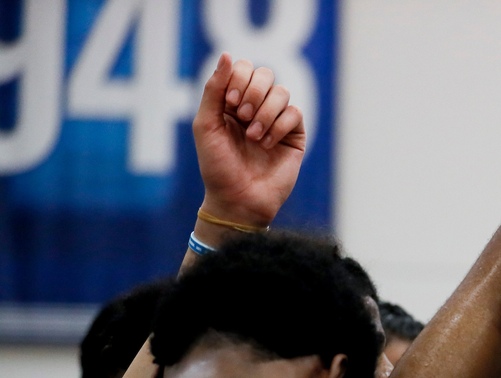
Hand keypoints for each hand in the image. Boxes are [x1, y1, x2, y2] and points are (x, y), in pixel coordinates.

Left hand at [193, 53, 304, 228]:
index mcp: (232, 101)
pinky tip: (267, 145)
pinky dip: (280, 127)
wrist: (238, 200)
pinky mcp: (294, 136)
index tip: (230, 104)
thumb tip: (226, 55)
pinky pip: (295, 114)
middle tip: (243, 117)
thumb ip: (214, 90)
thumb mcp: (206, 125)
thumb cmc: (217, 166)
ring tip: (254, 137)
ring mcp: (276, 121)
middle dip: (254, 93)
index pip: (243, 68)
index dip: (238, 79)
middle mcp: (255, 107)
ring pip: (282, 93)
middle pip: (265, 74)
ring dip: (266, 113)